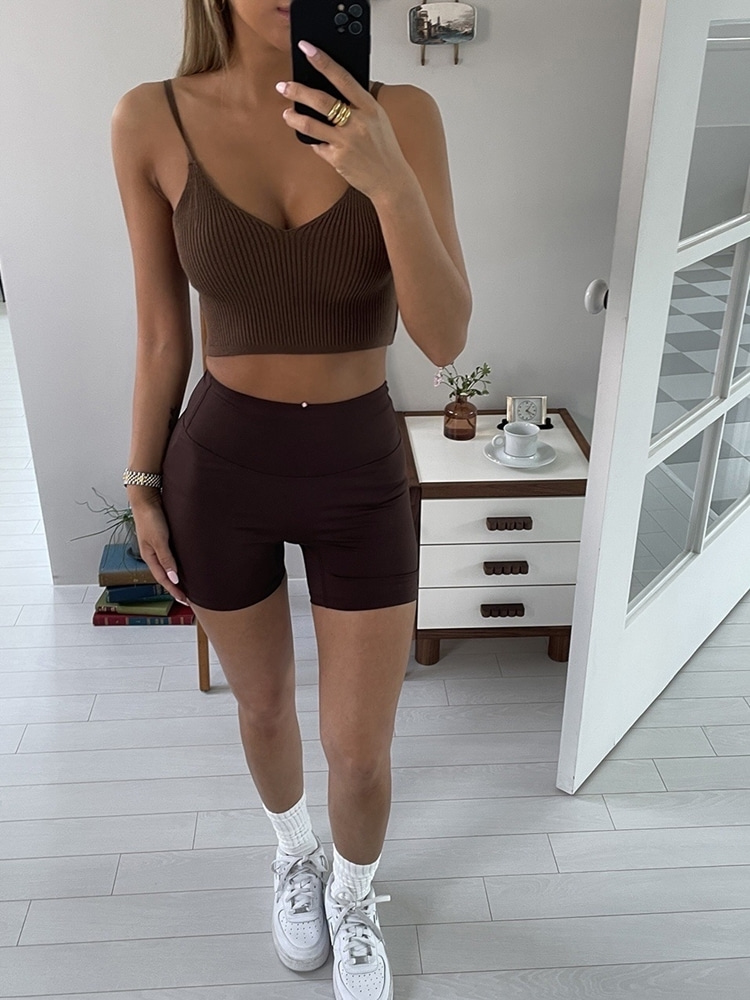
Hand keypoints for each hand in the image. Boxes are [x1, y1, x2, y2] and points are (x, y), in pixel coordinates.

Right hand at [130, 496, 190, 606]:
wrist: (146, 498)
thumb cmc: (151, 518)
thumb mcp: (159, 540)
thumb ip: (166, 559)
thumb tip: (174, 578)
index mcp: (149, 556)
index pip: (163, 579)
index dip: (174, 590)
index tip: (184, 600)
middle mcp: (152, 553)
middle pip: (165, 575)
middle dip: (175, 587)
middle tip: (187, 598)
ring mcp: (157, 546)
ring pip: (168, 566)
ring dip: (176, 576)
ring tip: (187, 584)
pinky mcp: (162, 538)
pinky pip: (170, 555)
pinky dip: (176, 564)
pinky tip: (184, 564)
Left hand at [277, 41, 411, 200]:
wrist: (392, 181)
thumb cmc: (385, 150)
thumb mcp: (379, 120)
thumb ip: (361, 104)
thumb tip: (339, 86)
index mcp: (370, 107)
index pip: (342, 78)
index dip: (323, 62)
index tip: (306, 49)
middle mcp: (358, 122)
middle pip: (321, 100)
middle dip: (298, 90)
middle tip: (283, 86)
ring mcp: (347, 141)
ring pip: (312, 124)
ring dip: (295, 117)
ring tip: (287, 114)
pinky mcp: (338, 159)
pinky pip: (318, 146)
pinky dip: (314, 142)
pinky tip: (314, 140)